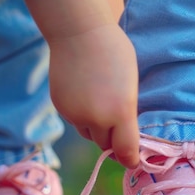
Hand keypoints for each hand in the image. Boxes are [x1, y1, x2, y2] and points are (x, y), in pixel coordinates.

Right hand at [22, 0, 139, 167]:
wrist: (79, 33)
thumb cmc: (115, 53)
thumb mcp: (132, 85)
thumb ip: (128, 113)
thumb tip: (125, 136)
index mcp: (121, 112)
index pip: (126, 151)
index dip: (130, 159)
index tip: (133, 161)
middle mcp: (97, 119)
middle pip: (105, 145)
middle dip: (112, 142)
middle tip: (119, 134)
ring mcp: (76, 114)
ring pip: (88, 134)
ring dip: (96, 130)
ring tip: (101, 107)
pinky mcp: (62, 108)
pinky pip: (75, 122)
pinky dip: (81, 117)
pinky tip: (86, 97)